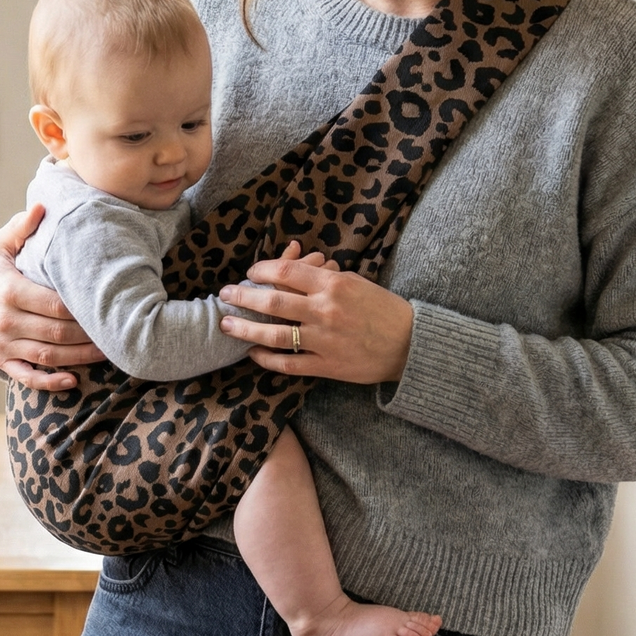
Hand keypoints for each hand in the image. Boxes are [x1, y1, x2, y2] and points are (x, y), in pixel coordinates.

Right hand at [0, 204, 104, 389]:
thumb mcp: (1, 245)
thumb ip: (22, 227)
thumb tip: (42, 206)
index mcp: (10, 291)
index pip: (55, 304)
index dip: (83, 308)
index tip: (108, 306)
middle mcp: (6, 321)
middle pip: (56, 333)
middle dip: (88, 335)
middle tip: (117, 331)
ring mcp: (2, 344)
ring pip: (47, 357)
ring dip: (79, 358)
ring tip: (107, 352)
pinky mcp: (1, 361)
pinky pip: (27, 377)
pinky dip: (50, 383)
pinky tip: (73, 381)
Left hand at [219, 250, 413, 384]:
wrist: (410, 344)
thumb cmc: (383, 309)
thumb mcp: (355, 282)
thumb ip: (322, 277)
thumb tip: (291, 270)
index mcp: (333, 284)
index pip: (287, 271)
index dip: (263, 270)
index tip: (252, 272)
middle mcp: (325, 311)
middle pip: (272, 302)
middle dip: (243, 297)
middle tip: (225, 294)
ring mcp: (324, 340)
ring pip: (274, 335)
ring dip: (245, 329)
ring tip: (226, 325)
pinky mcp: (326, 366)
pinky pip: (288, 364)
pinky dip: (266, 359)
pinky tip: (253, 353)